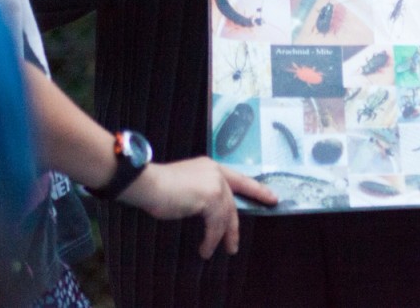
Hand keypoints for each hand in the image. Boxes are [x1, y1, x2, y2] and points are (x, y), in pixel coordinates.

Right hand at [118, 158, 277, 257]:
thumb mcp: (186, 185)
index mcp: (211, 167)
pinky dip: (211, 239)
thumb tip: (209, 213)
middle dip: (234, 227)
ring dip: (220, 237)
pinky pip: (215, 224)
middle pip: (232, 204)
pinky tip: (205, 248)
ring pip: (225, 216)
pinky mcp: (210, 198)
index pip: (240, 179)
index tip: (272, 197)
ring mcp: (215, 184)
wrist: (147, 183)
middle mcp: (216, 173)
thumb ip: (201, 193)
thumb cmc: (159, 187)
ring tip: (216, 252)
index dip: (257, 189)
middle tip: (235, 245)